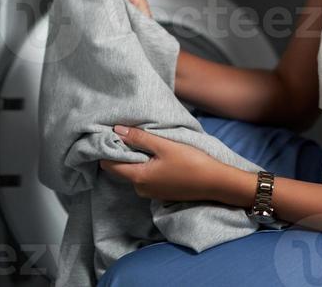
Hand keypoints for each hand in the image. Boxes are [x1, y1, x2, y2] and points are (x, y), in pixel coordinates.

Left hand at [100, 125, 226, 201]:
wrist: (214, 183)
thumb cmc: (190, 162)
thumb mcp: (164, 146)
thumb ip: (140, 138)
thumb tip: (117, 130)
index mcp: (138, 177)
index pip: (110, 165)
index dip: (107, 149)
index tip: (109, 134)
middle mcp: (140, 189)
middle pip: (121, 168)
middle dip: (122, 151)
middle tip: (126, 132)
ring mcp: (151, 192)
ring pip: (134, 172)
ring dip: (135, 157)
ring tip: (142, 139)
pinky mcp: (160, 192)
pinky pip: (145, 177)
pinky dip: (145, 165)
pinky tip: (154, 153)